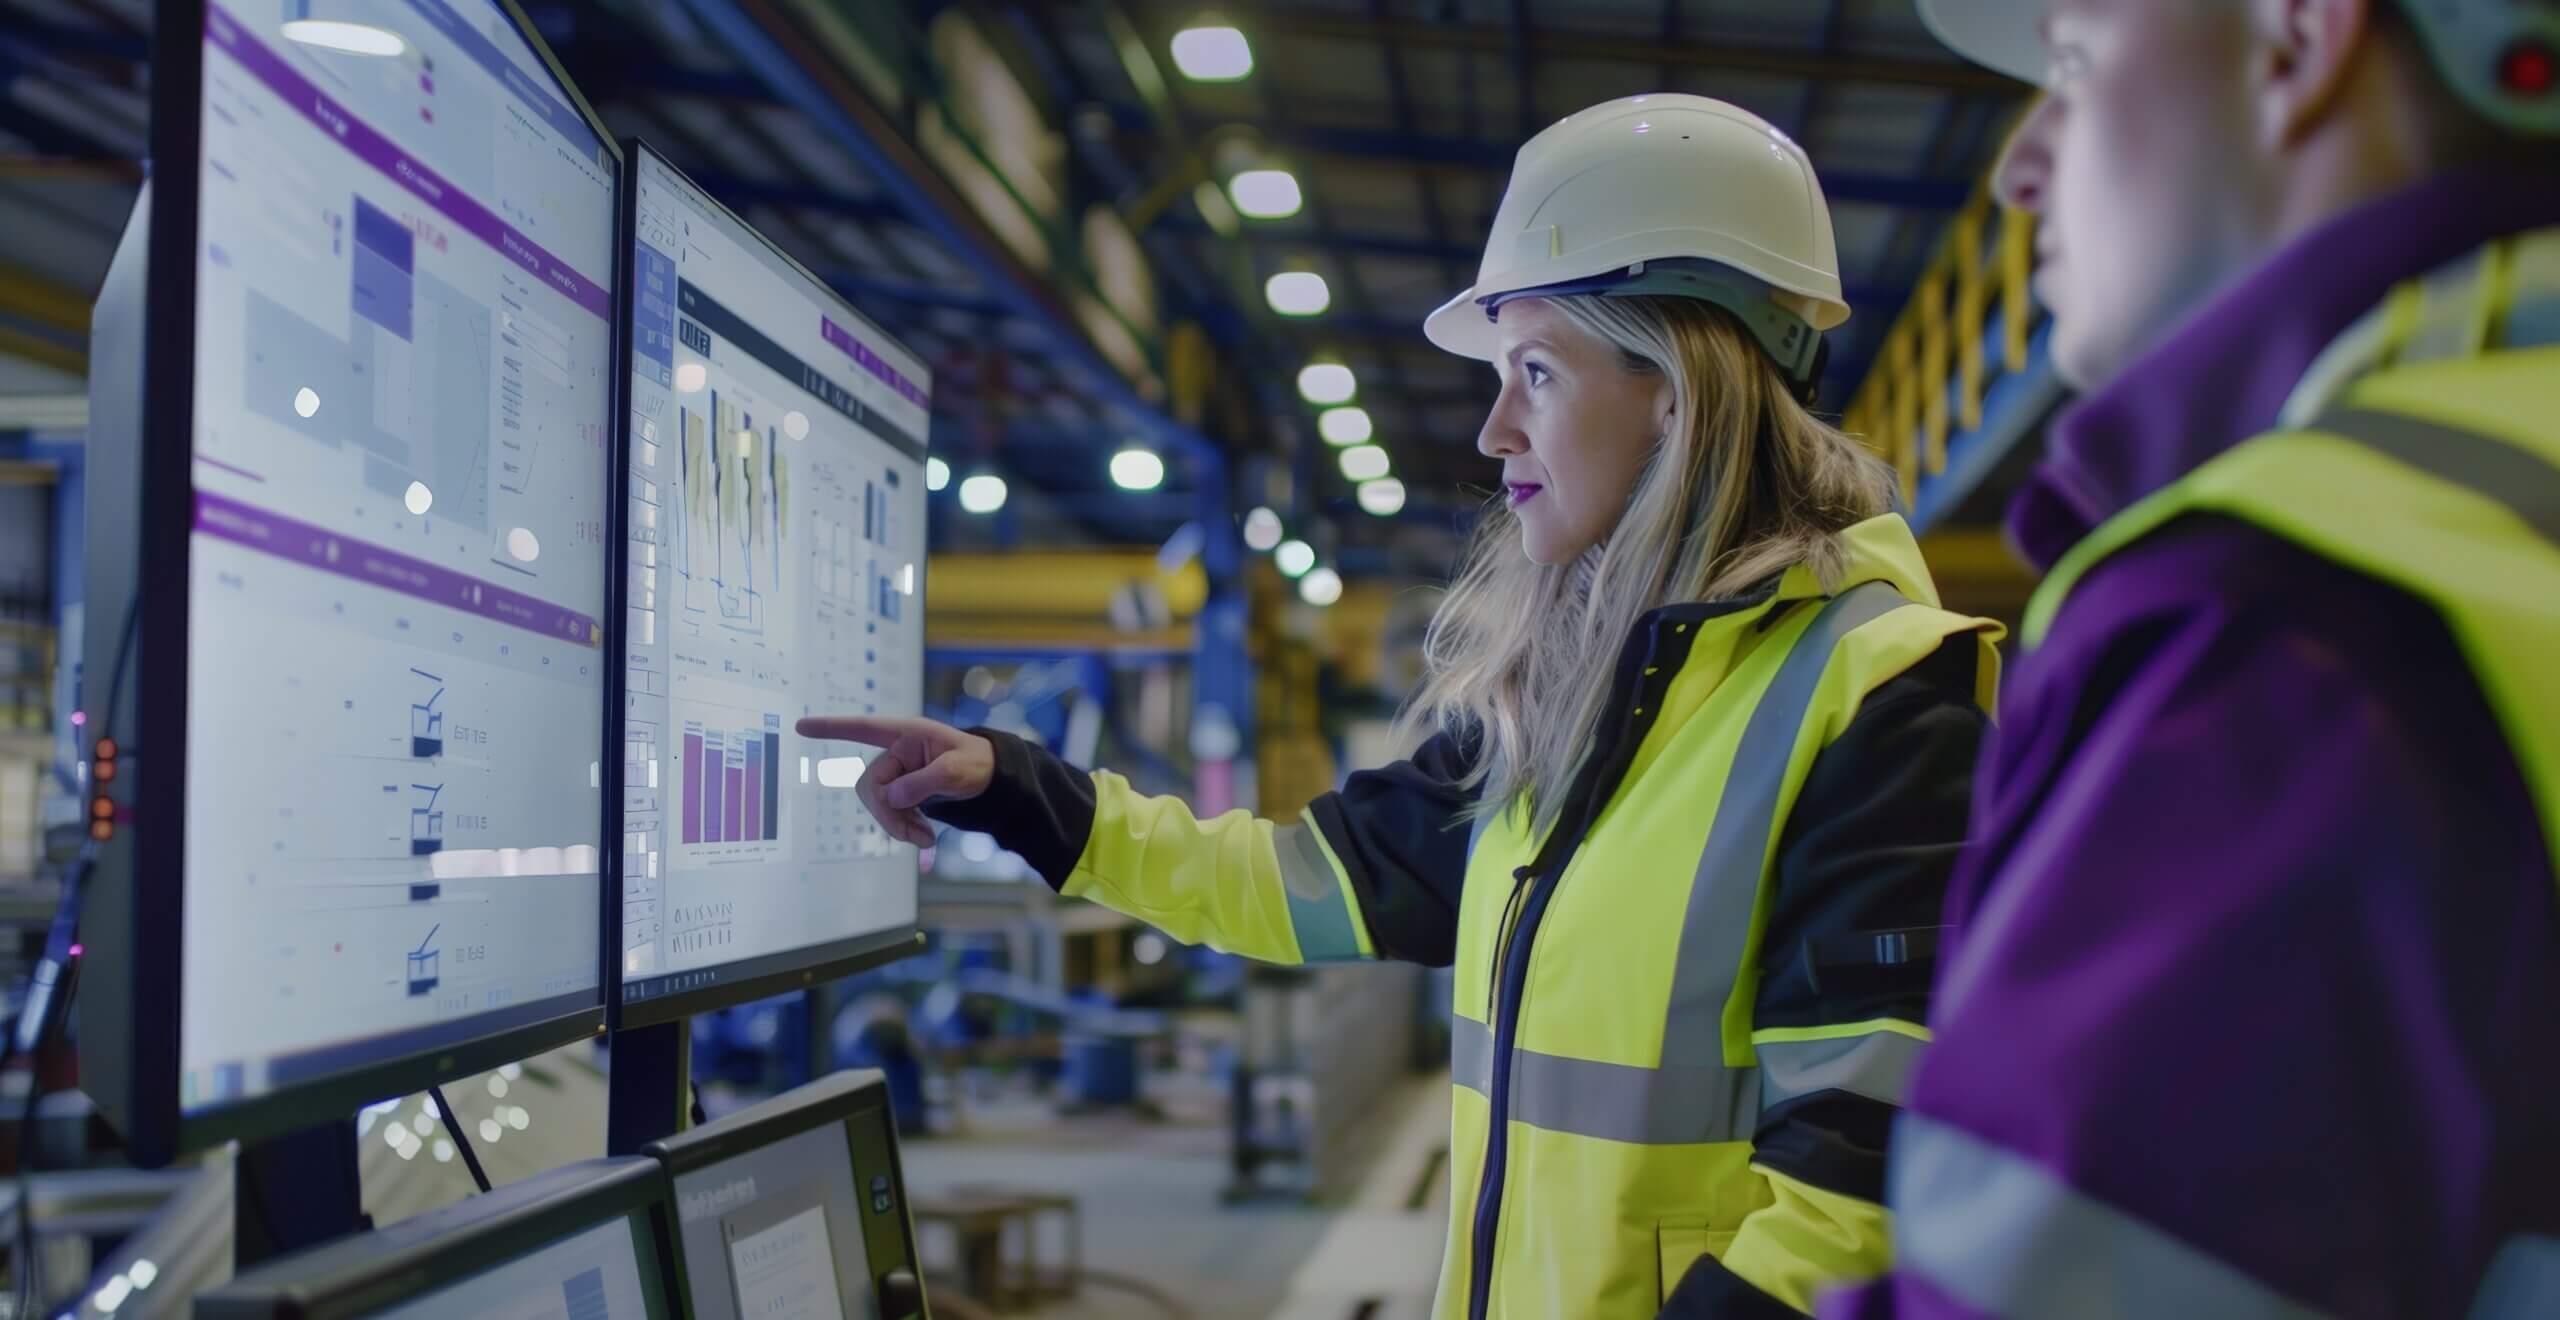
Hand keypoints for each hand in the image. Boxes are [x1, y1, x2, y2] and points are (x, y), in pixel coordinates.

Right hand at [794, 715, 993, 848]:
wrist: (991, 780)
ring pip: (877, 803)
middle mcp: (897, 752)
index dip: (832, 728)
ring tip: (925, 839)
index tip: (801, 726)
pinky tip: (925, 837)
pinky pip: (889, 812)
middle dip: (888, 814)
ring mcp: (898, 773)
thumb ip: (923, 782)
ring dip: (896, 825)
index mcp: (907, 735)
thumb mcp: (957, 771)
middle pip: (870, 785)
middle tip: (915, 835)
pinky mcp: (901, 791)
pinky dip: (903, 828)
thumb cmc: (977, 764)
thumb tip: (891, 797)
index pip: (864, 729)